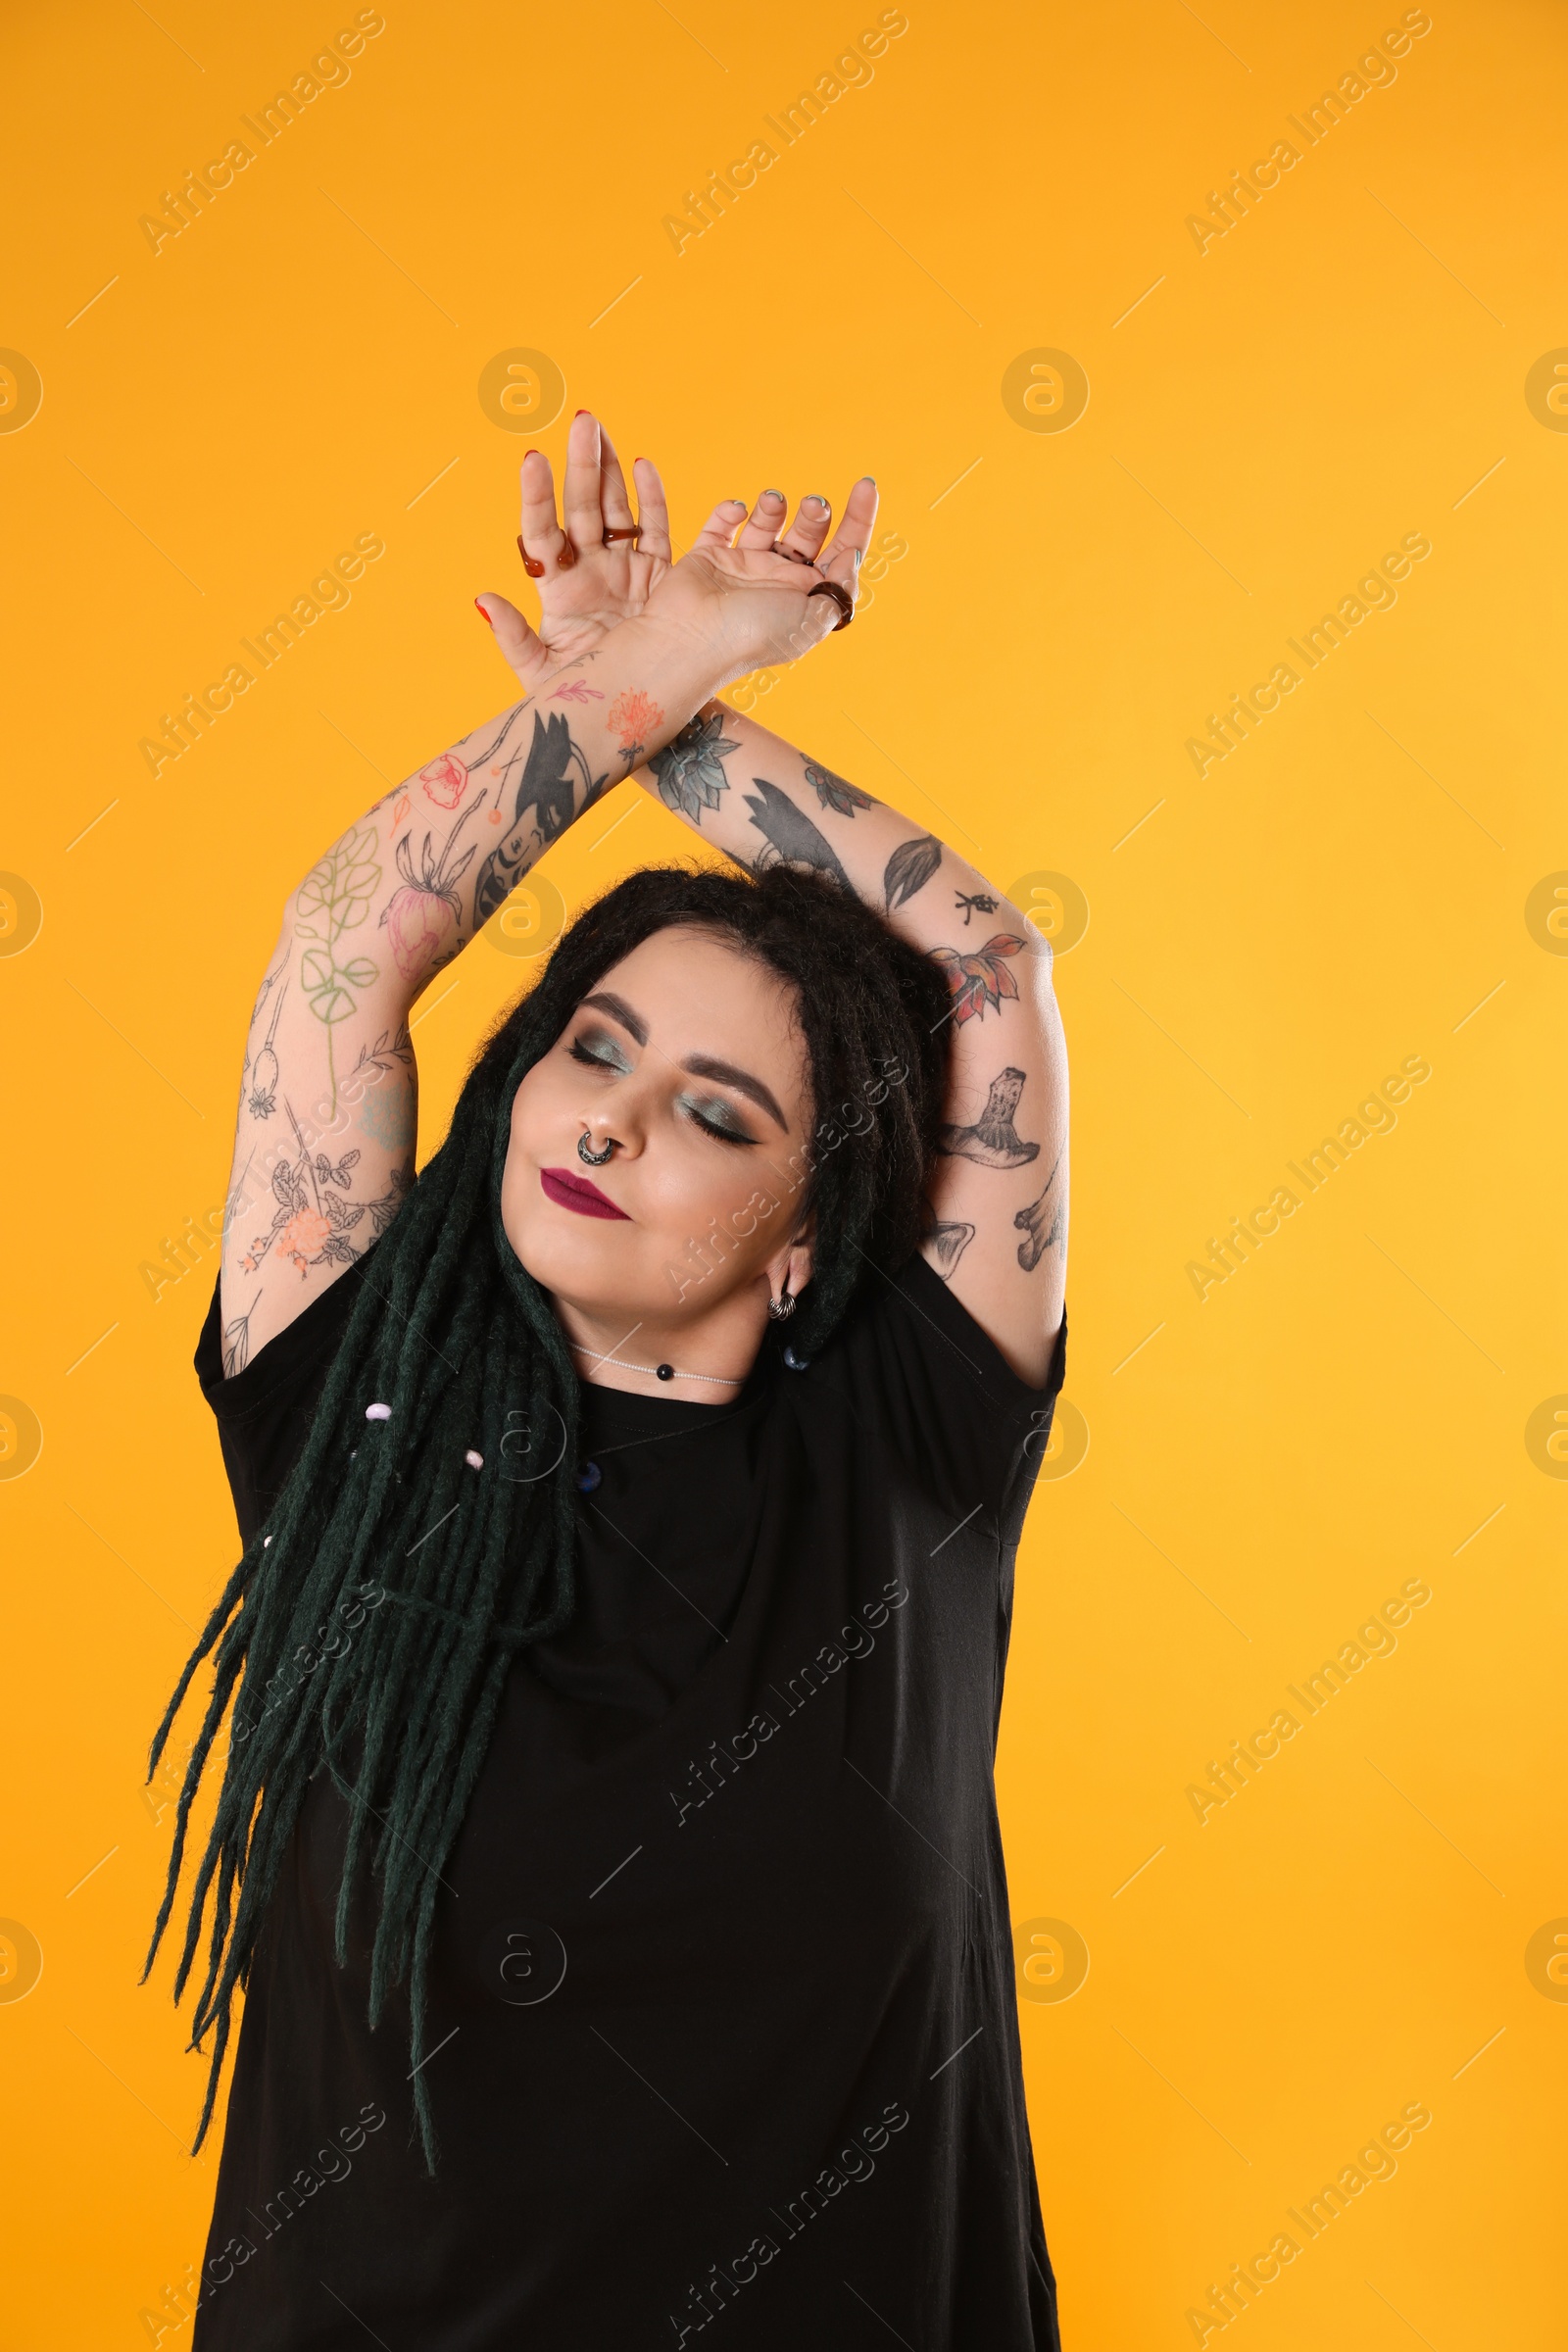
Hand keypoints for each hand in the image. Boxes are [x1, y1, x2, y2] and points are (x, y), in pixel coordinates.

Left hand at [476, 411, 675, 691]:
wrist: (635, 713)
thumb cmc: (585, 700)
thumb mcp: (543, 676)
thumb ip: (513, 640)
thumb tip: (482, 599)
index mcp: (557, 591)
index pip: (541, 533)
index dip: (537, 497)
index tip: (533, 459)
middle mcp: (587, 572)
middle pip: (580, 509)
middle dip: (580, 465)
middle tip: (582, 422)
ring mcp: (622, 571)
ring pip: (614, 510)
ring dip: (609, 469)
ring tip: (600, 429)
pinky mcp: (658, 578)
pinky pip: (655, 530)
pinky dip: (651, 498)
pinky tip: (643, 464)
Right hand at [642, 480, 876, 684]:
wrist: (691, 640)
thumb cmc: (752, 637)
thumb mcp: (812, 620)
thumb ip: (840, 589)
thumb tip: (851, 555)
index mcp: (807, 598)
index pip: (842, 554)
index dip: (858, 520)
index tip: (866, 486)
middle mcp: (779, 582)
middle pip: (809, 534)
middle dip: (816, 513)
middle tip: (814, 505)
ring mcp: (746, 568)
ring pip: (770, 524)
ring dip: (775, 506)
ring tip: (772, 501)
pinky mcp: (712, 556)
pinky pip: (724, 524)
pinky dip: (730, 510)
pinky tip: (736, 509)